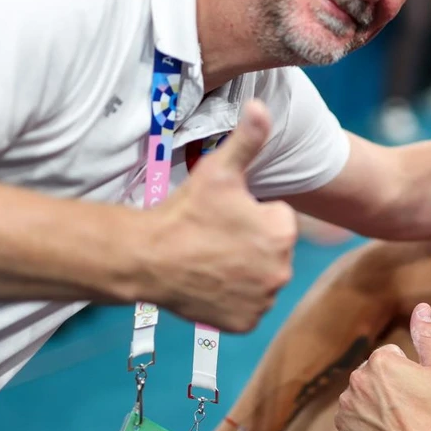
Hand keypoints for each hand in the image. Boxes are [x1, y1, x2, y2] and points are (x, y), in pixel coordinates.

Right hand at [142, 100, 297, 331]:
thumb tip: (262, 105)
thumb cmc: (184, 213)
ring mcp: (263, 301)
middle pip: (269, 249)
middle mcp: (282, 271)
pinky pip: (246, 306)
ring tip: (209, 258)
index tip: (224, 214)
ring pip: (258, 278)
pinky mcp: (245, 324)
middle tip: (214, 236)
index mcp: (283, 232)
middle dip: (249, 242)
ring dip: (242, 270)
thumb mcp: (219, 170)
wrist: (147, 260)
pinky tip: (209, 282)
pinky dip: (232, 298)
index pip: (276, 218)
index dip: (250, 213)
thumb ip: (247, 139)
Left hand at [335, 304, 430, 430]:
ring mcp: (346, 402)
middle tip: (408, 407)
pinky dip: (363, 419)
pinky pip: (352, 413)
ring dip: (375, 401)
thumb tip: (422, 306)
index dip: (407, 373)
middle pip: (374, 373)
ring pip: (362, 392)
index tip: (416, 392)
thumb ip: (426, 335)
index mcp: (380, 359)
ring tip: (396, 421)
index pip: (390, 356)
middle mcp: (357, 377)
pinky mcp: (341, 424)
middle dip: (388, 385)